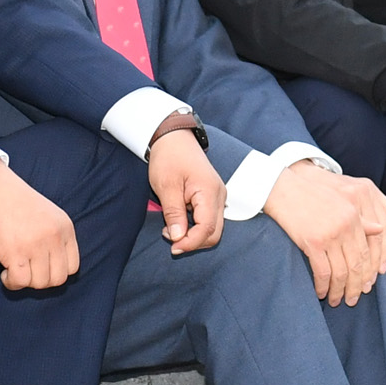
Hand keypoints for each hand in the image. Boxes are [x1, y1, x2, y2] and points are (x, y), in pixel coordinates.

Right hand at [0, 160, 78, 288]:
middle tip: (26, 271)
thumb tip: (51, 268)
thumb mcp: (49, 214)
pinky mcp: (15, 252)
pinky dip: (11, 283)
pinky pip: (20, 281)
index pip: (72, 267)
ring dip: (25, 282)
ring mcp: (35, 245)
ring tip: (14, 270)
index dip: (55, 272)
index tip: (41, 268)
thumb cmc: (16, 201)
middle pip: (57, 279)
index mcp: (65, 227)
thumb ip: (55, 237)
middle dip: (40, 281)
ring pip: (39, 283)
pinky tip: (5, 273)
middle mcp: (54, 237)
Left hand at [146, 128, 225, 254]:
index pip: (207, 229)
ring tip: (171, 229)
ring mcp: (218, 196)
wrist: (174, 138)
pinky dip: (195, 227)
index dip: (190, 243)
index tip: (172, 246)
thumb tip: (177, 238)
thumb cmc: (169, 158)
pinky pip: (209, 219)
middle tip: (170, 240)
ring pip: (213, 228)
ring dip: (194, 235)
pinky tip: (178, 222)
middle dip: (193, 242)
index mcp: (210, 192)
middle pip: (214, 233)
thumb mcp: (166, 186)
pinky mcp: (212, 197)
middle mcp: (219, 196)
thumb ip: (174, 214)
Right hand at [263, 162, 385, 304]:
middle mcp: (346, 226)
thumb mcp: (340, 202)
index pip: (368, 251)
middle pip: (357, 265)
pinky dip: (323, 286)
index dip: (367, 273)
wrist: (283, 189)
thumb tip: (380, 230)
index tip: (366, 286)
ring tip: (336, 301)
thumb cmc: (310, 195)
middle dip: (356, 286)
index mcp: (355, 216)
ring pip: (341, 272)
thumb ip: (361, 218)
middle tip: (353, 300)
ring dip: (339, 290)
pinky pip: (323, 272)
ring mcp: (330, 235)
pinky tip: (321, 293)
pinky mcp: (313, 242)